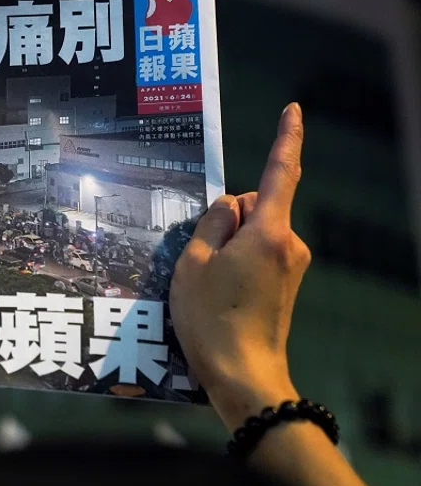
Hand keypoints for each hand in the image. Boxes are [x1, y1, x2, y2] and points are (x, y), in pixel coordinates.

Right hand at [170, 103, 310, 426]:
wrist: (243, 376)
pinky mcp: (287, 284)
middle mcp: (289, 244)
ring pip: (257, 230)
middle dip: (229, 214)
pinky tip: (218, 290)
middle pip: (258, 204)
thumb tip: (227, 207)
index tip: (292, 109)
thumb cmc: (211, 320)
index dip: (286, 137)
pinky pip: (261, 252)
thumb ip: (210, 224)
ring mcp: (291, 265)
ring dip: (231, 241)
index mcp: (268, 232)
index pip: (280, 172)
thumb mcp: (192, 264)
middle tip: (200, 252)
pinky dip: (238, 259)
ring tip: (206, 279)